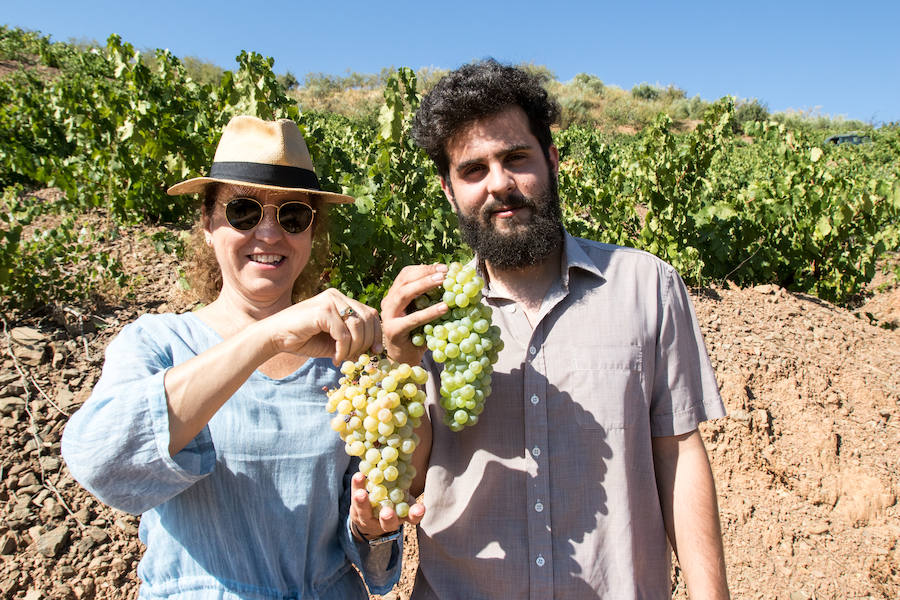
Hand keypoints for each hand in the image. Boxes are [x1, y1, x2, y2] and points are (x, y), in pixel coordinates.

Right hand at [266, 288, 381, 364]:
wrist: (274, 337)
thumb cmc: (303, 339)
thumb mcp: (334, 341)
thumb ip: (352, 341)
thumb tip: (374, 351)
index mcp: (341, 300)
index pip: (370, 313)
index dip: (377, 333)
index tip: (376, 351)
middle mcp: (337, 296)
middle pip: (368, 319)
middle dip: (368, 342)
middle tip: (359, 358)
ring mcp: (330, 301)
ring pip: (358, 327)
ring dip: (354, 348)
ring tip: (343, 358)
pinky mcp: (323, 311)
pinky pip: (343, 334)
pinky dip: (343, 350)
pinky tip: (335, 358)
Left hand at [349, 472, 424, 540]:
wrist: (372, 514)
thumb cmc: (395, 499)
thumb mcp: (404, 494)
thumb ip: (406, 479)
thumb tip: (407, 451)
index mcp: (403, 516)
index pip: (412, 518)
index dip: (416, 514)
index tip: (420, 509)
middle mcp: (386, 520)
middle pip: (388, 523)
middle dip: (388, 518)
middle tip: (386, 512)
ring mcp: (369, 518)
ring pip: (365, 513)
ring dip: (363, 504)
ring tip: (361, 494)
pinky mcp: (357, 512)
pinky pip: (355, 502)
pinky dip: (357, 488)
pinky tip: (358, 476)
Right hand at [380, 264, 448, 364]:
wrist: (406, 359)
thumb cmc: (418, 333)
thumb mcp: (424, 311)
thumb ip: (431, 297)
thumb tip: (452, 279)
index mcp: (395, 295)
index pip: (406, 274)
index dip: (424, 268)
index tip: (443, 267)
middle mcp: (388, 303)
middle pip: (404, 280)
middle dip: (425, 273)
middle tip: (444, 272)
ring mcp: (389, 317)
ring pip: (404, 294)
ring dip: (424, 285)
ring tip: (443, 282)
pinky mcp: (393, 331)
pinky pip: (413, 319)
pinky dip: (429, 312)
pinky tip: (444, 308)